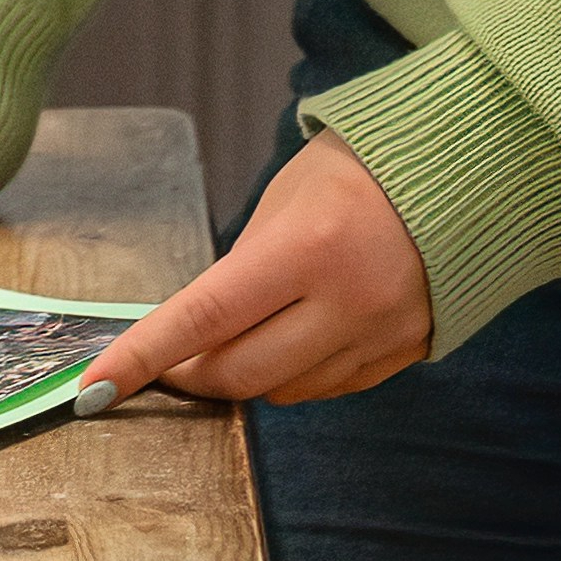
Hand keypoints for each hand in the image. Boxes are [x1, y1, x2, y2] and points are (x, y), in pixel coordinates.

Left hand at [74, 134, 429, 414]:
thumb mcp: (287, 198)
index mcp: (307, 247)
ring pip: (283, 392)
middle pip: (239, 372)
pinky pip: (328, 391)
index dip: (143, 357)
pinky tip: (294, 339)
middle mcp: (346, 302)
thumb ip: (244, 267)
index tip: (94, 388)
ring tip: (241, 333)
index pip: (204, 316)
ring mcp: (380, 338)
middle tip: (168, 358)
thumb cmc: (360, 168)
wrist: (466, 169)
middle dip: (189, 372)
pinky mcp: (404, 358)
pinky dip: (295, 376)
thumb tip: (202, 331)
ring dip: (245, 373)